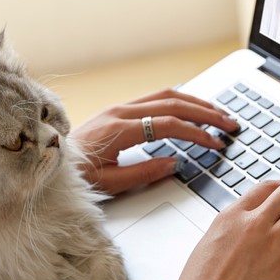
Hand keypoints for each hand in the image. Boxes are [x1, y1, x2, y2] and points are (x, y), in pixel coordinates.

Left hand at [69, 88, 238, 194]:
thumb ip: (144, 173)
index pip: (167, 125)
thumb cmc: (76, 174)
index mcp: (119, 129)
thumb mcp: (110, 183)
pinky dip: (179, 100)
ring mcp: (120, 108)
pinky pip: (155, 98)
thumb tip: (175, 163)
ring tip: (219, 113)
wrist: (50, 161)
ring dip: (195, 103)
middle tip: (229, 123)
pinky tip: (192, 106)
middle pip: (172, 104)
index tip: (215, 142)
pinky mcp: (119, 110)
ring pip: (166, 96)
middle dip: (205, 112)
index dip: (195, 133)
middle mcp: (121, 112)